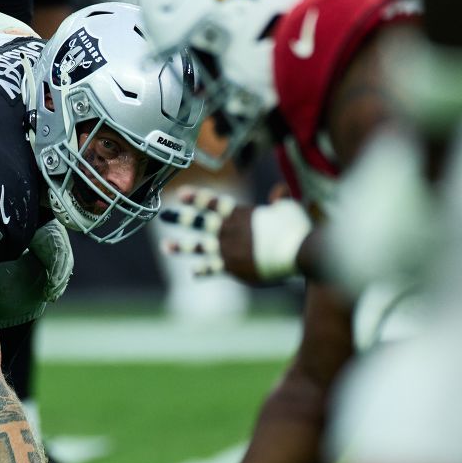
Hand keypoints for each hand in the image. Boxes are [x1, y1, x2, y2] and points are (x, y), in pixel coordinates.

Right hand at [29, 219, 73, 301]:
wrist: (41, 216)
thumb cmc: (41, 233)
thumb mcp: (44, 251)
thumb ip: (45, 262)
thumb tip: (39, 275)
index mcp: (64, 256)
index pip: (64, 275)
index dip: (58, 287)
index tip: (51, 297)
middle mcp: (66, 254)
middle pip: (65, 275)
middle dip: (58, 288)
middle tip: (50, 298)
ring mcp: (64, 250)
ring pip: (62, 271)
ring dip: (57, 284)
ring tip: (49, 294)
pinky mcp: (59, 246)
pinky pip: (58, 263)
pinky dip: (56, 274)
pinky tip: (52, 283)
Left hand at [160, 187, 310, 284]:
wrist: (298, 253)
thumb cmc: (296, 228)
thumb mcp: (288, 207)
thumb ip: (279, 199)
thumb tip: (279, 190)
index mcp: (240, 213)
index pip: (213, 203)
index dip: (196, 197)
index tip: (180, 194)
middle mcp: (229, 230)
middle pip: (199, 222)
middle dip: (180, 218)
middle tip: (163, 215)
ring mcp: (228, 249)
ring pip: (199, 247)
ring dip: (181, 247)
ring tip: (165, 246)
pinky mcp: (233, 268)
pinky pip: (212, 269)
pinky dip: (202, 270)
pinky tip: (192, 272)